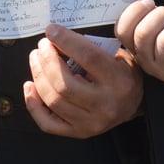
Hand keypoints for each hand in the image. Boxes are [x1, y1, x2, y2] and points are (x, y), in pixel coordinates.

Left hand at [22, 24, 142, 138]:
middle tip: (41, 46)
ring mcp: (91, 123)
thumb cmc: (123, 75)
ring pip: (53, 101)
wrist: (134, 105)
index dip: (66, 41)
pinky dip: (33, 104)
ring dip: (38, 76)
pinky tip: (30, 86)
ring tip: (35, 60)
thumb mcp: (120, 56)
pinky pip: (48, 123)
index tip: (51, 30)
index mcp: (119, 81)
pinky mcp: (78, 133)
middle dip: (46, 61)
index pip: (88, 57)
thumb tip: (59, 37)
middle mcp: (105, 105)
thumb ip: (93, 47)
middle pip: (64, 83)